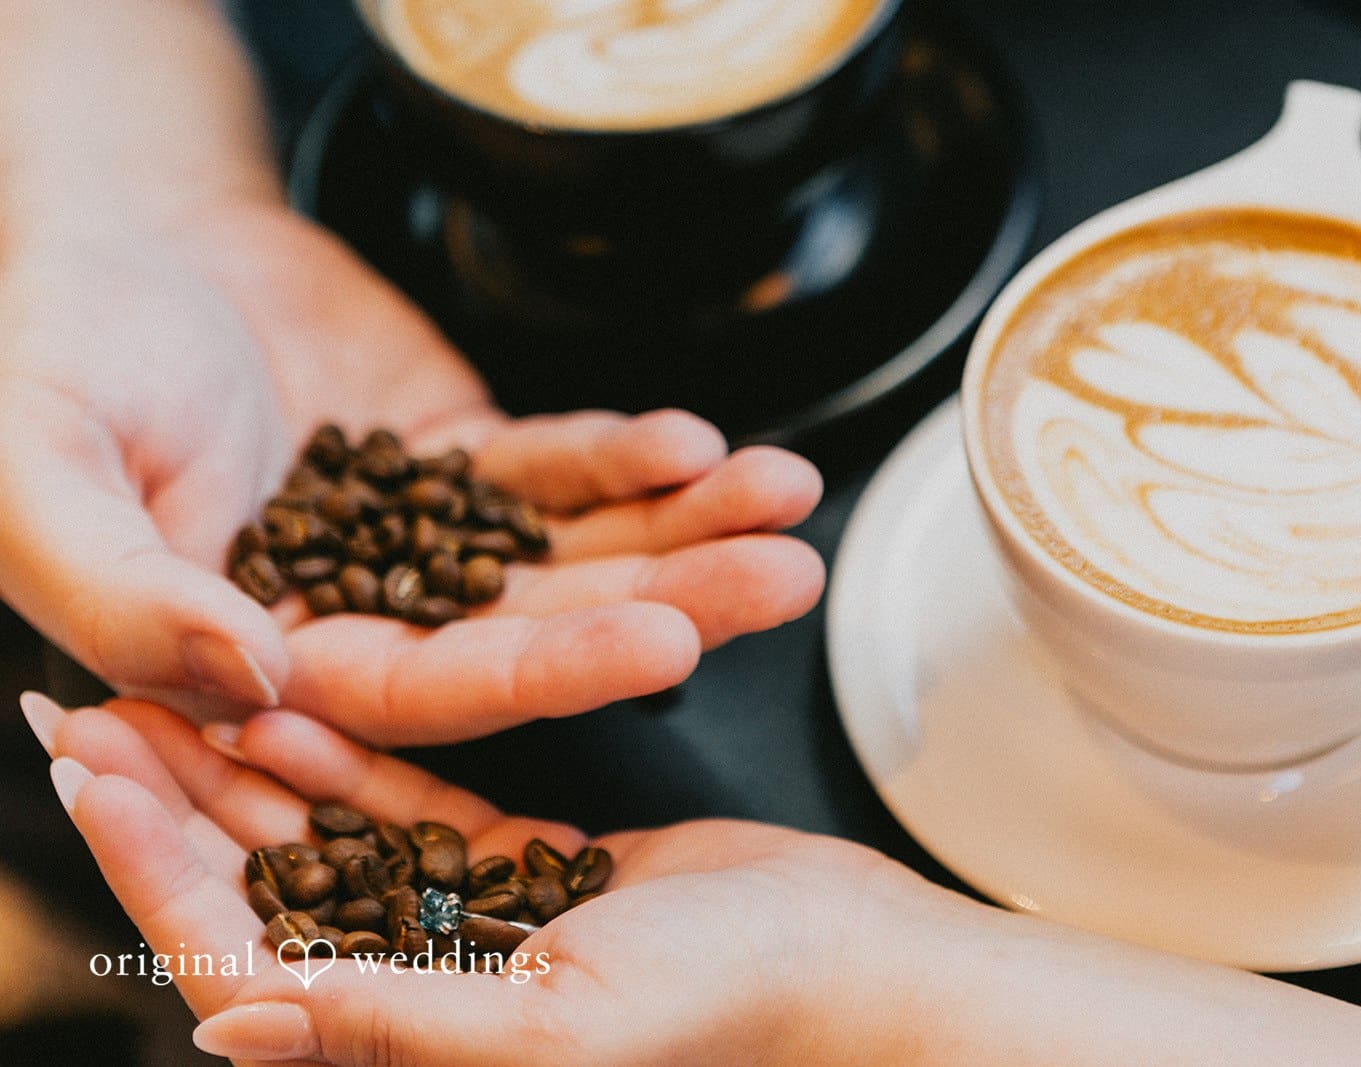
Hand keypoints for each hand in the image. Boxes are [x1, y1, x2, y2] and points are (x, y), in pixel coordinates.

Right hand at [0, 201, 822, 742]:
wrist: (132, 234)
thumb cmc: (61, 348)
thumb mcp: (41, 471)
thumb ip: (124, 588)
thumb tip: (247, 674)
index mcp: (269, 663)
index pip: (425, 691)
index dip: (545, 669)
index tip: (663, 641)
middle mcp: (364, 617)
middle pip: (537, 631)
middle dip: (665, 603)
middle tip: (783, 578)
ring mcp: (426, 542)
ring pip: (572, 554)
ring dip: (685, 530)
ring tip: (787, 498)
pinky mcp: (467, 464)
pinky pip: (560, 468)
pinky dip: (629, 457)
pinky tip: (700, 442)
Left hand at [26, 693, 1360, 1066]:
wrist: (842, 959)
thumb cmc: (724, 1007)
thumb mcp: (555, 1020)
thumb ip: (400, 1018)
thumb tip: (237, 1023)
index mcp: (400, 1033)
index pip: (232, 947)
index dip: (147, 860)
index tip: (86, 766)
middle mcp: (409, 979)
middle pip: (256, 879)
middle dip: (170, 791)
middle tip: (84, 700)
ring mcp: (457, 919)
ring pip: (323, 827)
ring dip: (247, 753)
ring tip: (170, 677)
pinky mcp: (512, 867)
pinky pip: (406, 797)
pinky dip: (353, 742)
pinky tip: (301, 678)